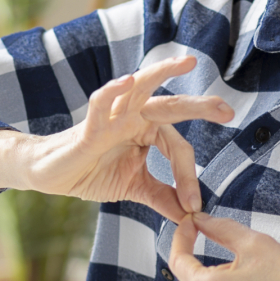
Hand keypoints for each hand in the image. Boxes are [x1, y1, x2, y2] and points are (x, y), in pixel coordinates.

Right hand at [0, 56, 233, 221]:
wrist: (51, 175)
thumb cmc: (93, 172)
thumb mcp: (135, 188)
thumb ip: (162, 197)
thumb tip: (191, 217)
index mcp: (148, 131)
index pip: (178, 147)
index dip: (188, 176)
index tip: (193, 205)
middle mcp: (134, 117)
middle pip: (171, 106)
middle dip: (199, 106)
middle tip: (228, 111)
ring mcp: (112, 117)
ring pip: (141, 88)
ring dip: (163, 72)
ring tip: (185, 62)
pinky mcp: (89, 125)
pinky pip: (102, 102)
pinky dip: (114, 89)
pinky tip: (128, 79)